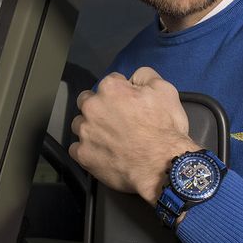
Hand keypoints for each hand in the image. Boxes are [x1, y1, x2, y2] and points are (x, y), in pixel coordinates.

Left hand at [68, 67, 199, 204]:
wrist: (162, 166)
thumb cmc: (165, 129)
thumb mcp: (165, 91)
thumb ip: (145, 76)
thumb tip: (133, 77)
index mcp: (110, 89)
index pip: (111, 82)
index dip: (123, 92)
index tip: (131, 104)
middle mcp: (92, 107)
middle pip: (88, 101)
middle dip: (100, 107)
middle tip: (118, 121)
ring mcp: (85, 132)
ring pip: (79, 124)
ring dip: (91, 128)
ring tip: (110, 139)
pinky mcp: (83, 155)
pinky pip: (77, 148)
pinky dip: (87, 150)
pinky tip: (102, 153)